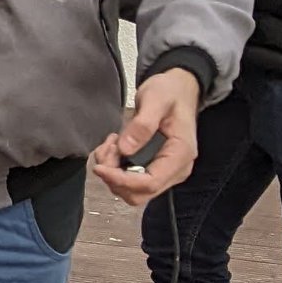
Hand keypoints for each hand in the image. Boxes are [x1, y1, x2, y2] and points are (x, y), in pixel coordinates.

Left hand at [91, 67, 200, 204]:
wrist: (177, 89)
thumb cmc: (170, 92)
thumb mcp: (156, 100)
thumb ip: (142, 124)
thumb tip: (126, 149)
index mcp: (181, 155)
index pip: (150, 183)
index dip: (122, 180)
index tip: (101, 167)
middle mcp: (175, 169)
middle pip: (139, 193)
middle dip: (114, 176)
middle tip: (108, 148)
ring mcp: (164, 171)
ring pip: (130, 189)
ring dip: (113, 171)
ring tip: (111, 143)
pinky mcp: (152, 168)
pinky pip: (129, 180)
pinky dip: (115, 168)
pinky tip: (115, 146)